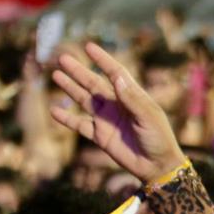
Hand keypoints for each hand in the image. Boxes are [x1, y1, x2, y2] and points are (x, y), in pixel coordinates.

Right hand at [51, 42, 185, 182]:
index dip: (102, 60)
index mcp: (131, 96)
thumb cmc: (159, 139)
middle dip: (78, 71)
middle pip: (93, 83)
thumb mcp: (149, 117)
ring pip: (84, 99)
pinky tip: (54, 111)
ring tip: (55, 75)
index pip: (115, 73)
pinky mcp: (100, 136)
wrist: (157, 167)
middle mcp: (116, 104)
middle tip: (63, 58)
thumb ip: (132, 99)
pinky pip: (79, 125)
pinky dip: (66, 119)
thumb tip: (116, 77)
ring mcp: (106, 120)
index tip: (89, 47)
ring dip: (70, 88)